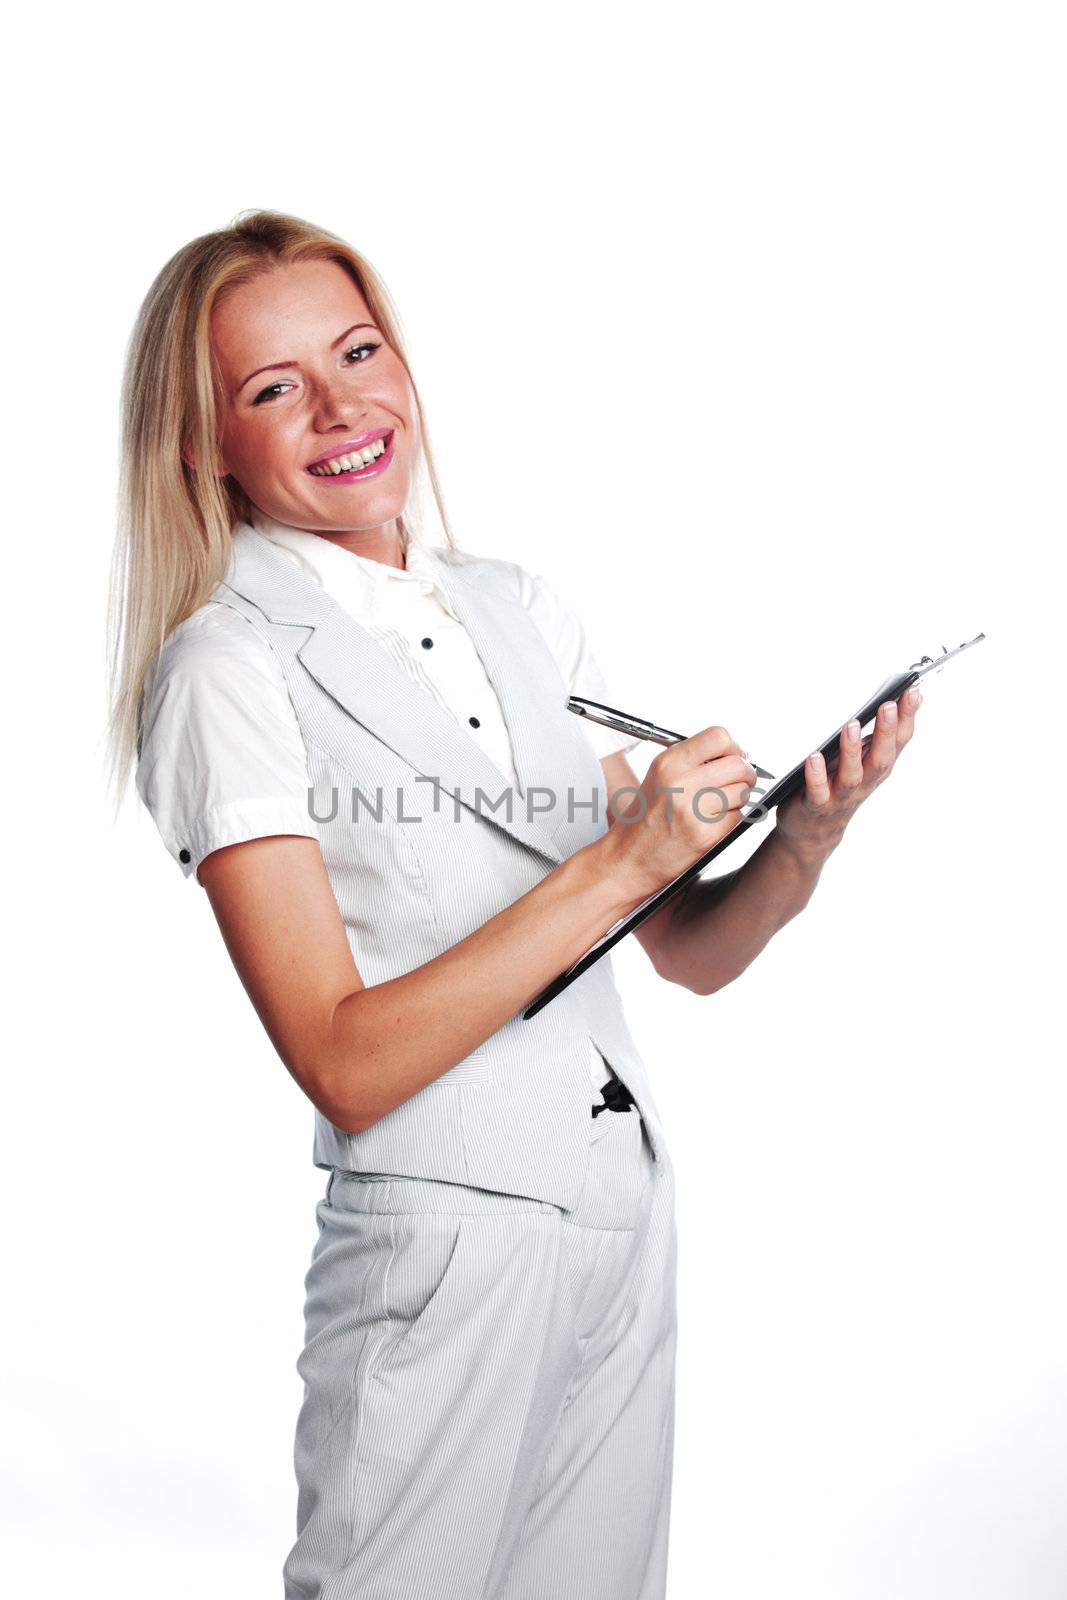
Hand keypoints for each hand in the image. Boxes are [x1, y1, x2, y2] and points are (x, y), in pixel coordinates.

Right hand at [603, 725, 758, 900]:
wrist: (627, 860)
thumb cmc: (644, 821)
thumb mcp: (660, 778)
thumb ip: (693, 762)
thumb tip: (737, 755)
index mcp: (668, 762)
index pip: (719, 737)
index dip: (734, 748)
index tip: (733, 759)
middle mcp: (679, 781)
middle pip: (738, 764)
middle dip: (745, 775)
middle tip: (738, 784)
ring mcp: (692, 809)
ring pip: (742, 791)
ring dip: (738, 800)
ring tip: (718, 809)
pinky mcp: (704, 835)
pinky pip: (737, 818)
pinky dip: (731, 822)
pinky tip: (711, 826)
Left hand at [774, 685, 922, 866]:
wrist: (815, 830)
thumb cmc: (837, 785)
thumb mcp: (861, 760)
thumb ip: (875, 737)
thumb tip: (893, 702)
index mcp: (877, 767)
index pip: (898, 742)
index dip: (907, 718)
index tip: (913, 692)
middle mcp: (864, 782)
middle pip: (881, 758)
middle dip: (886, 732)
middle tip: (888, 705)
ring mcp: (841, 796)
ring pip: (852, 775)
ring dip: (853, 750)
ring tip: (852, 725)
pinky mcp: (817, 806)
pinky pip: (818, 792)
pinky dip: (816, 776)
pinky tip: (814, 758)